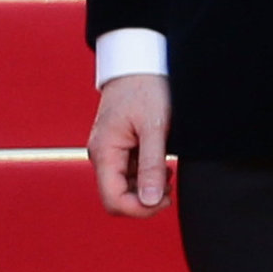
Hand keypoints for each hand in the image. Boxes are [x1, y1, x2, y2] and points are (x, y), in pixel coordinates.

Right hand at [88, 73, 173, 217]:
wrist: (139, 62)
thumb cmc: (146, 88)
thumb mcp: (154, 128)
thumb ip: (152, 166)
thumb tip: (151, 202)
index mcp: (104, 152)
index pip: (113, 201)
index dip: (139, 209)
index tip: (166, 200)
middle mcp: (100, 155)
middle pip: (117, 198)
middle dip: (145, 200)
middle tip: (171, 188)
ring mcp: (108, 152)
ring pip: (124, 188)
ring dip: (147, 188)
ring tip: (169, 171)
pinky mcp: (117, 148)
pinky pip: (128, 174)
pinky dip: (146, 176)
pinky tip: (162, 164)